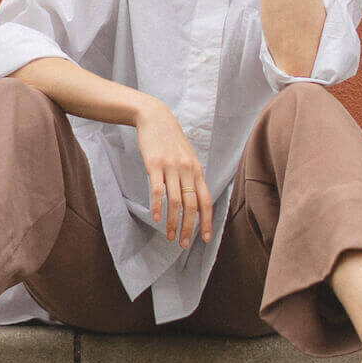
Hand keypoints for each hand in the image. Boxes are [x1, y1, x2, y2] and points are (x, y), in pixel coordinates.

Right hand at [134, 100, 213, 247]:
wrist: (155, 118)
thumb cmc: (170, 140)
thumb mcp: (187, 157)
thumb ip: (191, 177)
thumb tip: (195, 200)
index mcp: (197, 170)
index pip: (206, 201)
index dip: (207, 221)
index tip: (205, 239)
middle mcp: (187, 170)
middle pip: (192, 205)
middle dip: (190, 228)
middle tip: (184, 244)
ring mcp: (171, 167)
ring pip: (175, 201)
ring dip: (173, 222)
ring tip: (170, 237)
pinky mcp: (154, 164)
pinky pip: (157, 190)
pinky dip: (157, 206)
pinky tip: (156, 218)